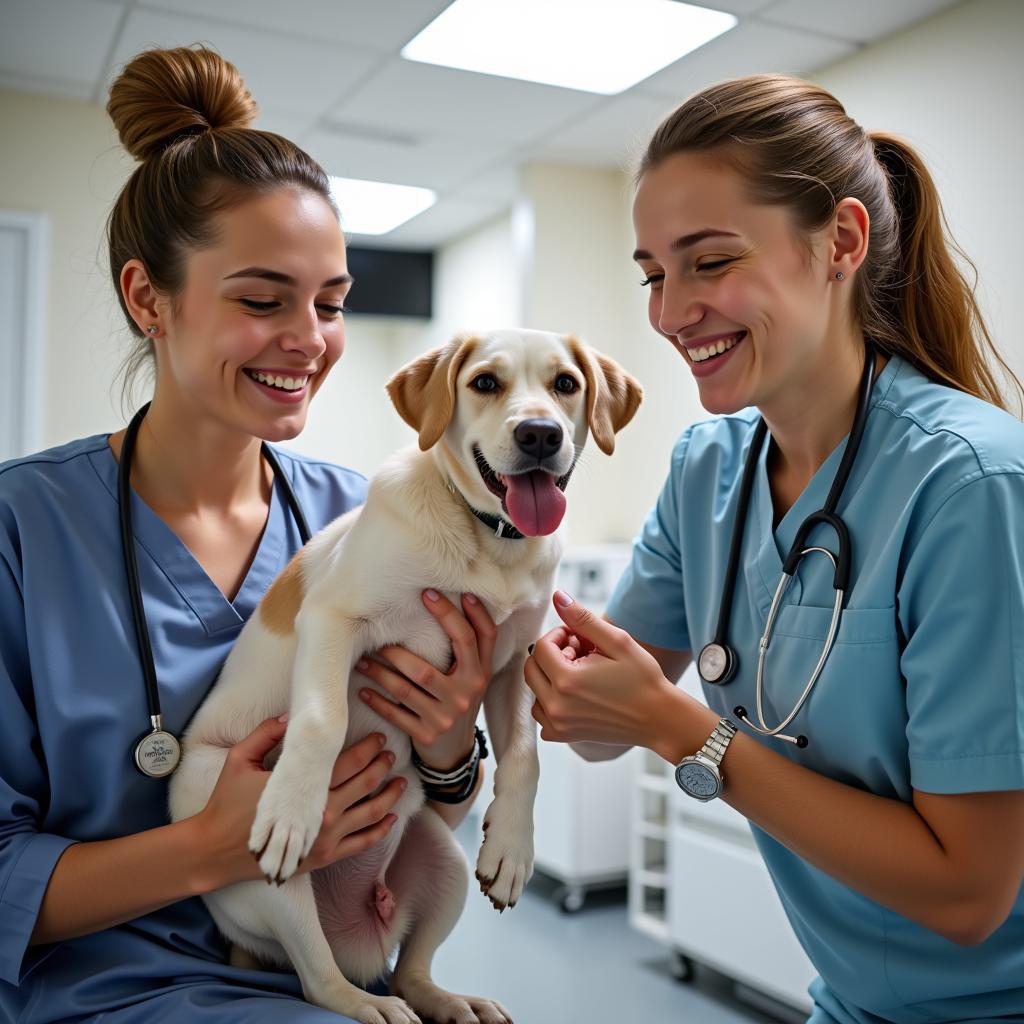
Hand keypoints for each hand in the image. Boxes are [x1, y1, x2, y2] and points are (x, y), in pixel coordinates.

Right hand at [198, 717, 403, 884]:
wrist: (215, 850)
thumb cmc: (227, 803)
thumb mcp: (241, 759)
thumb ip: (267, 733)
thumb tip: (293, 716)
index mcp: (306, 788)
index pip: (349, 762)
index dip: (369, 747)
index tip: (380, 737)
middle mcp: (322, 814)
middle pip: (365, 784)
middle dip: (382, 766)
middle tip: (392, 753)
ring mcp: (325, 839)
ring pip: (370, 814)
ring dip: (389, 796)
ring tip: (400, 782)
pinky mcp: (323, 858)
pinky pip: (361, 843)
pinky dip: (380, 830)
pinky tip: (390, 818)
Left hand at [357, 590, 495, 769]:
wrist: (454, 752)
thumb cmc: (458, 700)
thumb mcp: (472, 676)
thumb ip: (466, 648)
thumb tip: (446, 601)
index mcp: (481, 673)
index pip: (477, 637)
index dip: (461, 613)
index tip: (432, 592)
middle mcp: (467, 693)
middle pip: (436, 662)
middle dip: (404, 647)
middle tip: (384, 628)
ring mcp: (446, 716)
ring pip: (406, 688)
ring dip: (380, 671)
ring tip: (363, 659)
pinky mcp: (427, 734)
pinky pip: (395, 713)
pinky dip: (377, 700)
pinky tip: (363, 689)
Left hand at [525, 590, 680, 749]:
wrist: (659, 718)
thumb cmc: (643, 679)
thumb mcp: (616, 641)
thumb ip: (582, 619)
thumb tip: (557, 596)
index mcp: (567, 681)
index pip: (540, 647)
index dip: (559, 636)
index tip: (579, 638)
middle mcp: (556, 706)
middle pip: (532, 668)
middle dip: (552, 655)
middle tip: (580, 654)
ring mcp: (558, 724)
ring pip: (535, 690)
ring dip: (550, 677)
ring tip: (580, 674)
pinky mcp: (564, 735)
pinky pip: (542, 714)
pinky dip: (551, 701)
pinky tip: (576, 694)